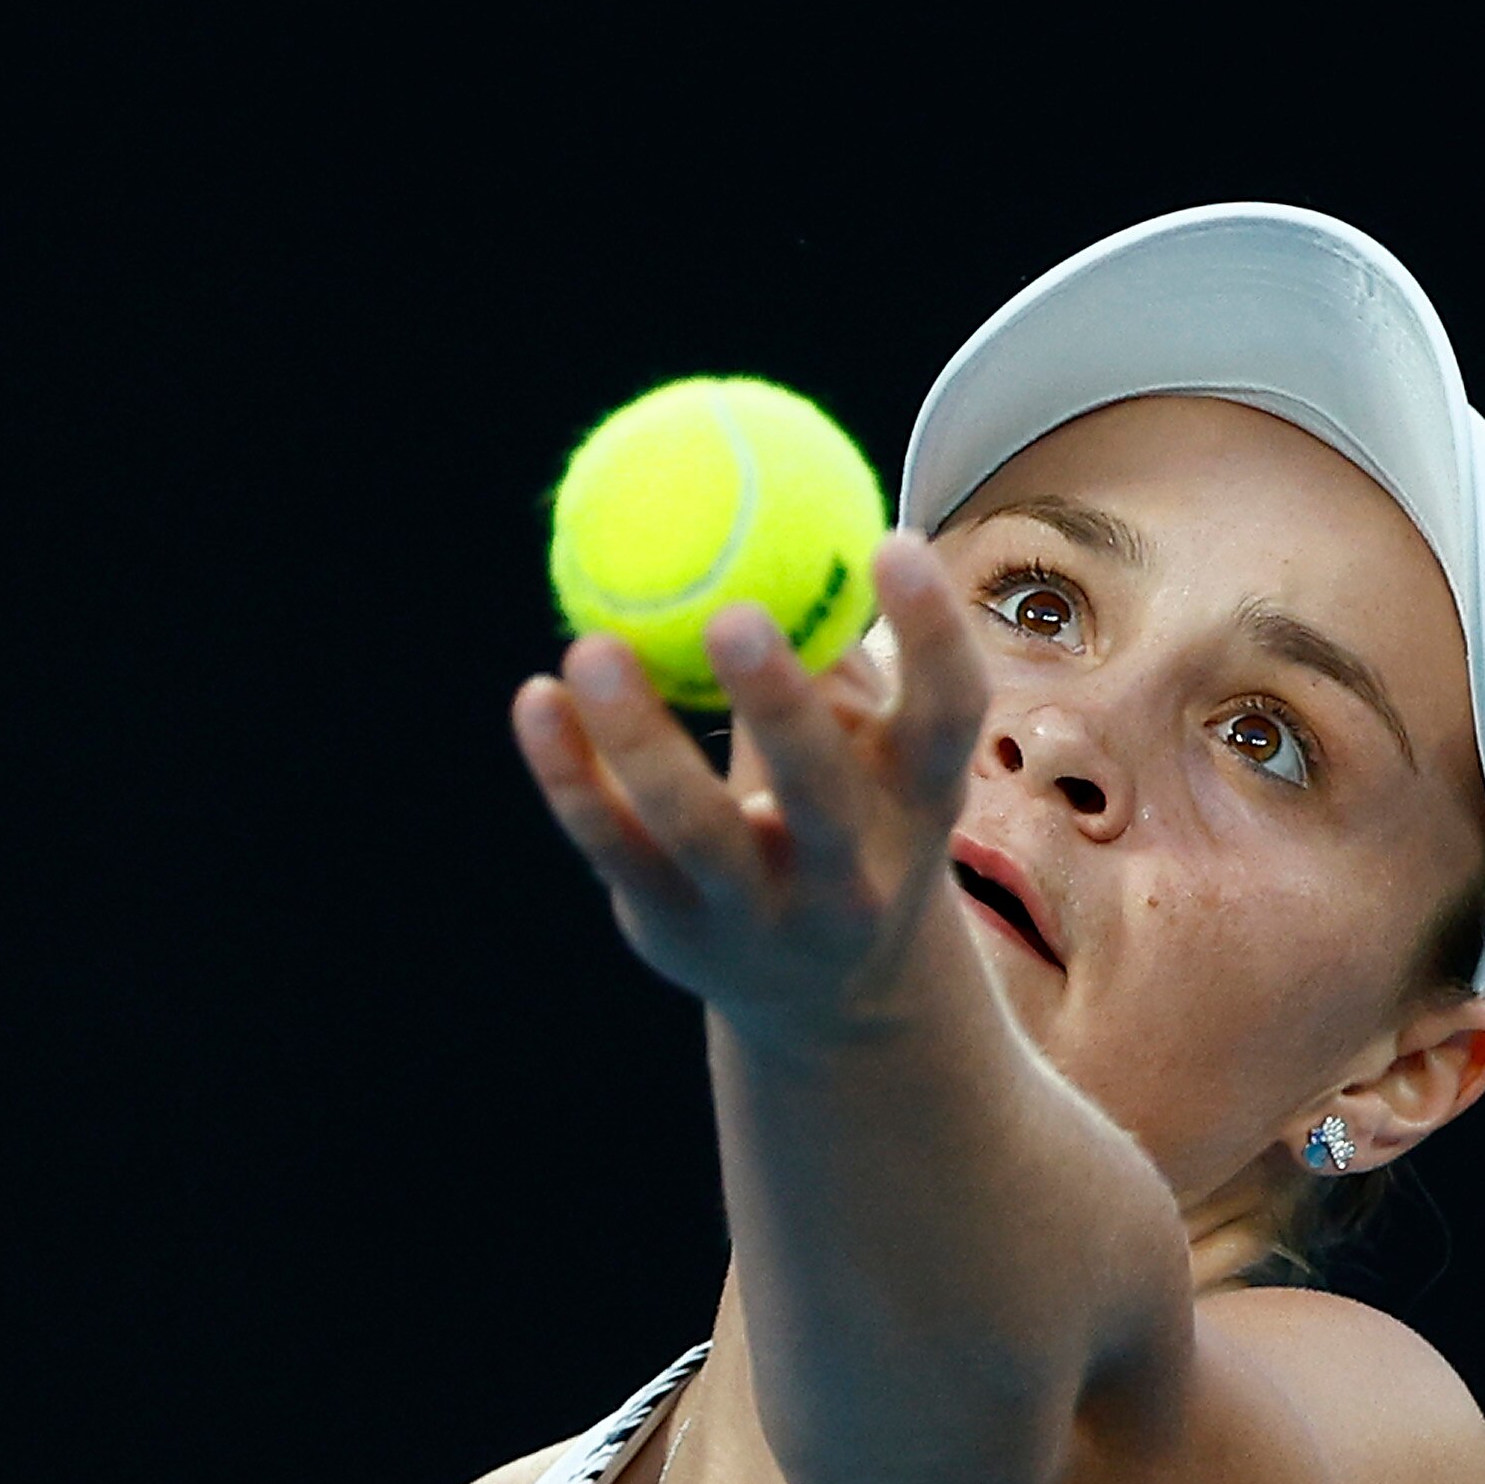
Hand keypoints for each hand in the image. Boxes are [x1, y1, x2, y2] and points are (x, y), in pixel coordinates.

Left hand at [512, 531, 988, 1032]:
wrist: (826, 990)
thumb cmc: (844, 812)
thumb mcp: (873, 746)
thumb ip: (837, 648)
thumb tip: (791, 493)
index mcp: (918, 806)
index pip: (949, 720)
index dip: (932, 635)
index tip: (890, 541)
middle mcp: (851, 876)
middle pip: (823, 799)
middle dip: (782, 711)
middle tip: (733, 615)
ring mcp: (761, 916)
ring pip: (698, 832)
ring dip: (642, 739)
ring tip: (592, 647)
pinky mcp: (676, 932)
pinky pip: (614, 849)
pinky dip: (570, 776)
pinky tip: (535, 701)